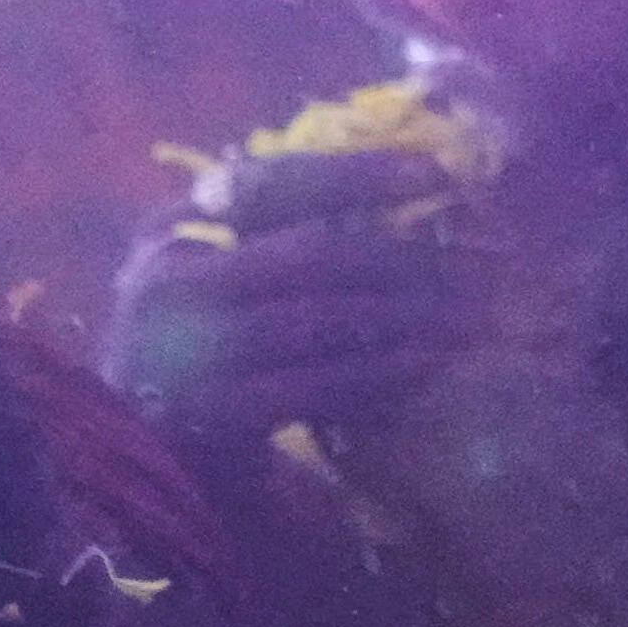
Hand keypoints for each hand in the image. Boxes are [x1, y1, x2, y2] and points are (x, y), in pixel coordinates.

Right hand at [103, 191, 484, 449]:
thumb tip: (401, 186)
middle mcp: (169, 278)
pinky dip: (385, 372)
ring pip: (327, 320)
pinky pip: (321, 384)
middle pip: (316, 254)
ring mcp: (185, 350)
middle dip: (411, 259)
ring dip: (414, 317)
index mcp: (170, 226)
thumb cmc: (199, 349)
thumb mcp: (218, 277)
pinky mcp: (214, 414)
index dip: (360, 174)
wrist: (140, 454)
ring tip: (476, 316)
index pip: (273, 182)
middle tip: (487, 266)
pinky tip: (434, 364)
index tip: (440, 172)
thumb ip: (278, 234)